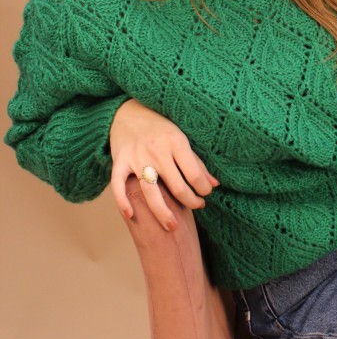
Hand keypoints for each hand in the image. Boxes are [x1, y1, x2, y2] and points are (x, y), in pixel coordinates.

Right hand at [110, 98, 218, 229]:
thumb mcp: (181, 139)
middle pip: (176, 186)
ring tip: (173, 227)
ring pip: (150, 191)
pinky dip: (122, 201)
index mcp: (176, 143)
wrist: (128, 111)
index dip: (203, 190)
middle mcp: (157, 151)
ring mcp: (137, 157)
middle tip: (197, 207)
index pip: (194, 175)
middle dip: (190, 202)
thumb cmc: (159, 127)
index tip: (205, 194)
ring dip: (162, 212)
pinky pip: (118, 184)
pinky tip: (130, 215)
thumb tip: (214, 185)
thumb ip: (196, 163)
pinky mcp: (120, 161)